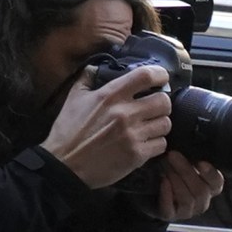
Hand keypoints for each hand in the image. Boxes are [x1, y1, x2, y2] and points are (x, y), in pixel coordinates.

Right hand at [41, 65, 172, 189]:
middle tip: (155, 107)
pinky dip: (156, 143)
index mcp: (110, 95)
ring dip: (160, 124)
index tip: (162, 77)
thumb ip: (88, 78)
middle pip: (164, 101)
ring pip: (166, 124)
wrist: (65, 165)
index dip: (160, 74)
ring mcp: (133, 135)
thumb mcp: (74, 98)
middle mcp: (125, 113)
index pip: (145, 76)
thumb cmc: (68, 130)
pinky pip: (161, 144)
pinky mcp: (138, 155)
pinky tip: (146, 142)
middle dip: (162, 103)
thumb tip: (97, 67)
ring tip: (150, 126)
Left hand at [152, 151, 223, 221]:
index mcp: (209, 187)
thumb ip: (191, 156)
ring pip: (187, 199)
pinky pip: (170, 209)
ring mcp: (187, 211)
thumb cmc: (172, 173)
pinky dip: (166, 195)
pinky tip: (162, 182)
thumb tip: (190, 138)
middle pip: (201, 190)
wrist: (151, 191)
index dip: (211, 174)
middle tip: (173, 155)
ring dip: (176, 181)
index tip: (201, 162)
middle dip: (186, 172)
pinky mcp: (171, 216)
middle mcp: (202, 201)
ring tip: (164, 167)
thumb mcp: (184, 162)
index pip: (217, 182)